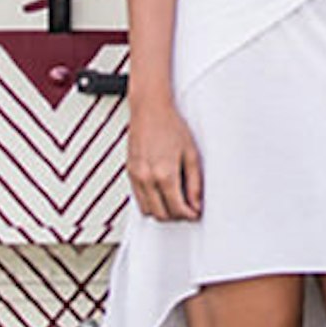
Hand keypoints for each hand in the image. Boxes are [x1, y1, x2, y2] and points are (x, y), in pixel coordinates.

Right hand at [125, 90, 201, 222]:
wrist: (150, 110)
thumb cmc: (171, 126)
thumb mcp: (191, 154)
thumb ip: (194, 184)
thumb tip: (196, 204)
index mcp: (165, 174)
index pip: (177, 209)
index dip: (189, 215)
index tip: (196, 212)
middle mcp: (147, 178)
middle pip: (161, 215)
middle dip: (176, 216)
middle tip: (187, 208)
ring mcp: (136, 176)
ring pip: (147, 210)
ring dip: (162, 211)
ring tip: (174, 201)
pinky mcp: (129, 172)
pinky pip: (138, 199)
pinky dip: (150, 202)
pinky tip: (161, 193)